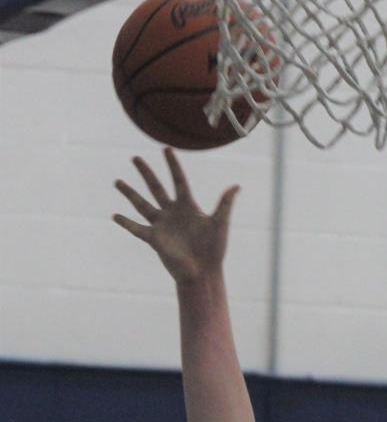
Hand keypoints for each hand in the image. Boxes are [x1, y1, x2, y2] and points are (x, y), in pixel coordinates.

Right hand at [113, 147, 238, 285]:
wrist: (203, 272)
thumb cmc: (214, 249)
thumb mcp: (220, 224)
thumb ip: (225, 204)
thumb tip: (237, 185)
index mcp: (188, 206)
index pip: (178, 180)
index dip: (173, 165)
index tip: (166, 149)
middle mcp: (172, 213)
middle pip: (156, 188)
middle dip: (146, 173)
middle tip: (136, 158)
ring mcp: (162, 225)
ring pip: (142, 205)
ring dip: (129, 193)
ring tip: (117, 181)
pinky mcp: (155, 239)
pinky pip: (137, 229)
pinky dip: (126, 222)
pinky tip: (115, 215)